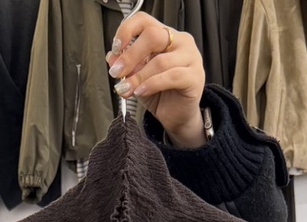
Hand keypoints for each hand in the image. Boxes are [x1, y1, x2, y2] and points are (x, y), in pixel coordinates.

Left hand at [107, 13, 206, 148]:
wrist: (176, 116)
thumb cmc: (160, 92)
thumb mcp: (137, 77)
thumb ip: (126, 65)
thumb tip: (111, 57)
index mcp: (165, 35)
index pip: (144, 20)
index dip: (127, 31)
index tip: (115, 48)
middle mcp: (180, 41)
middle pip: (152, 36)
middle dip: (130, 55)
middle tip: (117, 72)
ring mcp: (191, 57)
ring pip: (160, 61)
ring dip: (138, 76)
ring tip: (126, 89)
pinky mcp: (194, 77)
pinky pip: (171, 77)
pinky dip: (152, 84)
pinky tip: (141, 92)